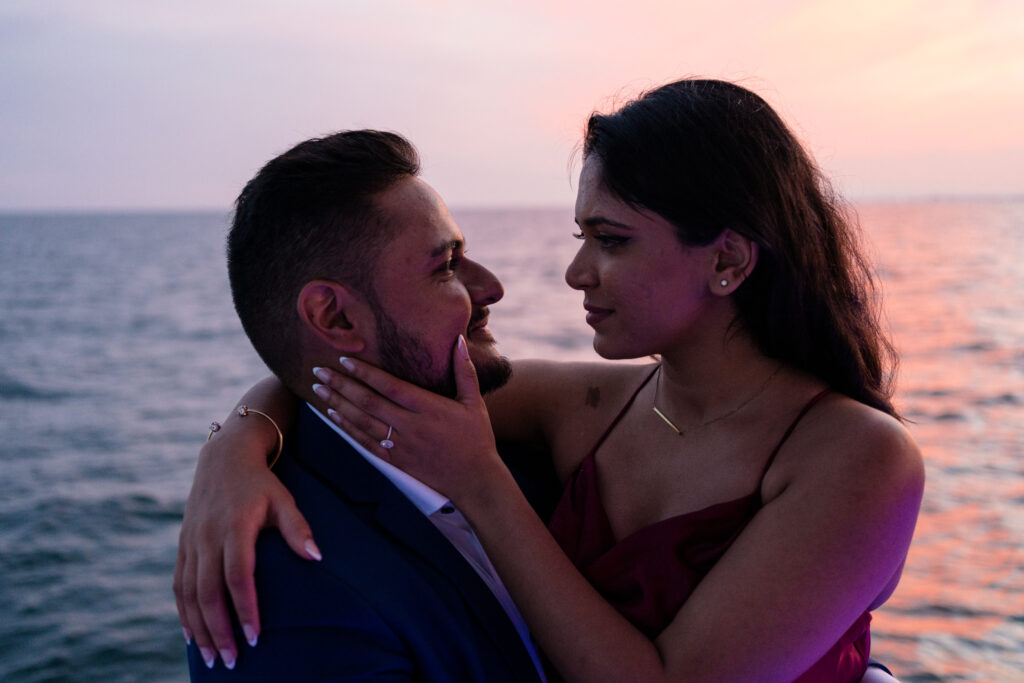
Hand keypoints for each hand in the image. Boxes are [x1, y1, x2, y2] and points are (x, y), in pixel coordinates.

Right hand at [173, 428, 320, 669]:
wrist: (223, 458)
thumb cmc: (261, 483)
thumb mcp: (284, 499)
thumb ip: (298, 528)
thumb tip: (317, 557)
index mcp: (235, 527)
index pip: (238, 576)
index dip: (245, 609)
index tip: (255, 638)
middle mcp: (208, 537)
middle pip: (208, 593)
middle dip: (219, 631)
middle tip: (232, 662)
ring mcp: (191, 542)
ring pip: (188, 594)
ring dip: (198, 629)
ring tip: (211, 659)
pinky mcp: (182, 545)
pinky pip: (177, 585)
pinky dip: (183, 613)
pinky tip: (192, 636)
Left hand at [312, 335, 504, 503]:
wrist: (474, 479)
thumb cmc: (476, 437)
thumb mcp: (474, 402)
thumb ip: (464, 370)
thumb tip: (459, 340)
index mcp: (428, 408)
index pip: (389, 386)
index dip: (366, 373)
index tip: (345, 360)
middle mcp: (410, 426)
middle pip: (368, 403)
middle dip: (341, 385)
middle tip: (319, 371)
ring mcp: (400, 445)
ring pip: (362, 422)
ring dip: (337, 404)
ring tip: (318, 389)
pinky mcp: (395, 461)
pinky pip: (365, 443)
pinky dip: (347, 428)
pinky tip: (333, 416)